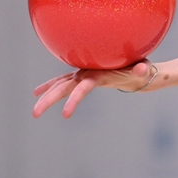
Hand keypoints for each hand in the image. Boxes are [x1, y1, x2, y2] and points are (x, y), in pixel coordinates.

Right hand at [32, 60, 156, 117]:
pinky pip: (63, 82)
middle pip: (64, 86)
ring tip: (34, 112)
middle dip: (50, 99)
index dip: (74, 99)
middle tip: (35, 114)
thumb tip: (143, 70)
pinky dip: (50, 86)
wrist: (135, 62)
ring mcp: (83, 74)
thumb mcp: (142, 69)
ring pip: (60, 85)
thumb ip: (141, 69)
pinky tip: (37, 93)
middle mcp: (87, 72)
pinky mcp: (82, 77)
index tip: (64, 115)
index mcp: (98, 73)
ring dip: (46, 97)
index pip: (83, 87)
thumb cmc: (140, 67)